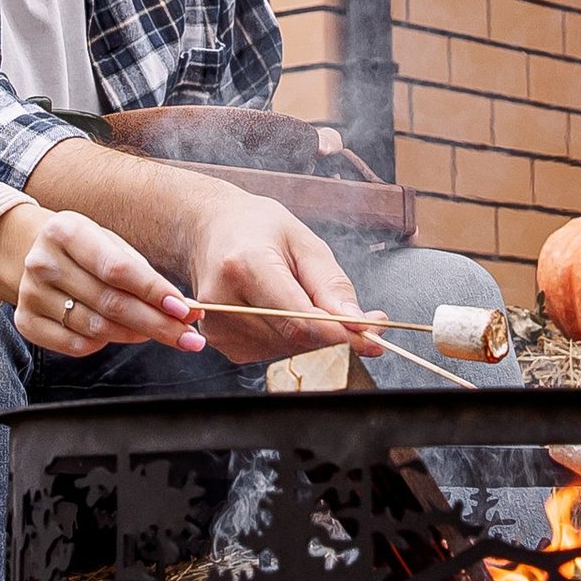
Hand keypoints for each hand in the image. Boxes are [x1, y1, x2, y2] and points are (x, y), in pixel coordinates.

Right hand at [0, 208, 206, 357]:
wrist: (34, 252)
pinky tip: (121, 335)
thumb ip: (142, 273)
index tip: (185, 310)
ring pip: (96, 327)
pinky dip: (104, 344)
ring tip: (163, 334)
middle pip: (109, 302)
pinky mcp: (26, 321)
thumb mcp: (110, 243)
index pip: (116, 268)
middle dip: (156, 323)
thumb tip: (183, 308)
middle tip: (188, 337)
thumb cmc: (86, 249)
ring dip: (136, 335)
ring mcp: (30, 294)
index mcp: (66, 231)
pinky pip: (75, 345)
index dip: (153, 291)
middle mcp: (42, 262)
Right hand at [180, 187, 386, 363]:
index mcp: (245, 265)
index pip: (299, 320)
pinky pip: (271, 351)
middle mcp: (224, 300)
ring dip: (312, 337)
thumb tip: (360, 324)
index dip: (340, 334)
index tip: (372, 336)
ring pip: (287, 350)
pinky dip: (290, 338)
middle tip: (362, 320)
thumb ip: (332, 286)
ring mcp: (217, 325)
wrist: (208, 229)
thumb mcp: (304, 242)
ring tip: (313, 303)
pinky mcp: (218, 340)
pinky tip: (285, 310)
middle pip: (295, 340)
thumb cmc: (258, 228)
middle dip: (335, 335)